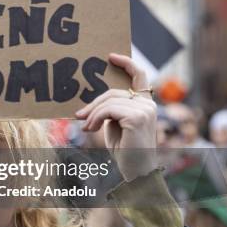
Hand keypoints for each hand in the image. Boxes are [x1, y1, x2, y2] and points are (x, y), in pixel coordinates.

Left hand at [75, 53, 156, 179]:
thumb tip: (93, 102)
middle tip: (79, 115)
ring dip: (92, 114)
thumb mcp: (115, 124)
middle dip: (94, 103)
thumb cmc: (124, 149)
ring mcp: (145, 110)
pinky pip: (109, 110)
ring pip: (109, 101)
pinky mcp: (137, 117)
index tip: (111, 56)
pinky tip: (91, 129)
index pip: (139, 76)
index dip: (126, 63)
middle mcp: (148, 105)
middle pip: (114, 92)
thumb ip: (110, 110)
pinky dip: (96, 118)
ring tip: (86, 126)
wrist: (134, 170)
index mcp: (144, 104)